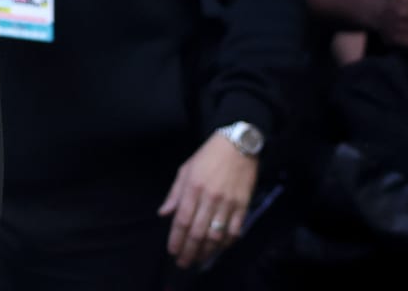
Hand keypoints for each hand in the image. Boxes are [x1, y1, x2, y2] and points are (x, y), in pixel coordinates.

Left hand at [159, 131, 258, 269]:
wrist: (237, 145)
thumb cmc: (207, 156)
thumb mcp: (185, 170)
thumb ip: (174, 194)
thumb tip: (163, 214)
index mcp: (192, 188)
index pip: (182, 220)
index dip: (176, 239)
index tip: (172, 251)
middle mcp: (209, 197)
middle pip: (197, 232)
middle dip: (189, 251)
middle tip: (183, 262)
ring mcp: (228, 203)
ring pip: (216, 235)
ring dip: (206, 251)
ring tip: (199, 260)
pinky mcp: (243, 205)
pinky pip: (235, 230)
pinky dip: (227, 242)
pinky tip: (219, 248)